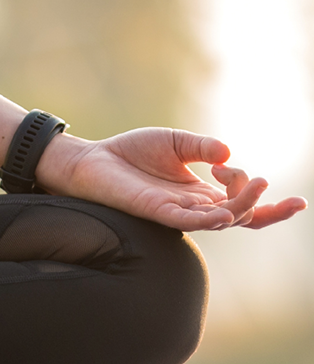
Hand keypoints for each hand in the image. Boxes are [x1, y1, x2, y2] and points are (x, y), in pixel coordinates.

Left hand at [35, 128, 307, 231]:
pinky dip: (206, 219)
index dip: (270, 203)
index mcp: (201, 193)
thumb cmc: (131, 153)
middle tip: (267, 183)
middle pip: (240, 217)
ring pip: (218, 220)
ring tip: (254, 188)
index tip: (266, 178)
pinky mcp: (155, 211)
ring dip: (240, 206)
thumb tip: (229, 154)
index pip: (243, 205)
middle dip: (264, 206)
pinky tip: (224, 214)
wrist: (93, 160)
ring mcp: (175, 211)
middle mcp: (193, 206)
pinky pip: (185, 221)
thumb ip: (202, 147)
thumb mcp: (174, 142)